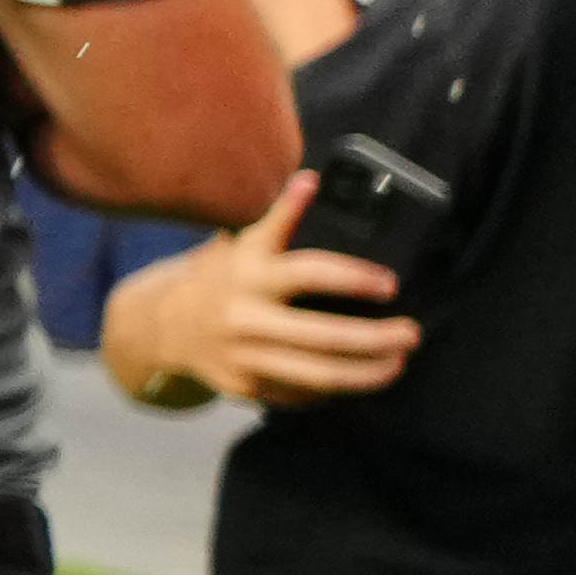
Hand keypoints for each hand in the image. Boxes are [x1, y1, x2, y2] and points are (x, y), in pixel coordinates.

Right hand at [97, 179, 418, 411]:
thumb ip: (279, 217)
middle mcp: (246, 318)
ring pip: (319, 375)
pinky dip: (336, 389)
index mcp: (250, 276)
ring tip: (398, 363)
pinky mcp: (248, 387)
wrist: (163, 326)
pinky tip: (360, 378)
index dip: (355, 278)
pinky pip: (302, 394)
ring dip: (369, 372)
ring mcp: (246, 358)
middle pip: (324, 336)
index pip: (310, 274)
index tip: (392, 285)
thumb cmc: (220, 278)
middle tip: (412, 333)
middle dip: (377, 338)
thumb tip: (312, 180)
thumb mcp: (243, 243)